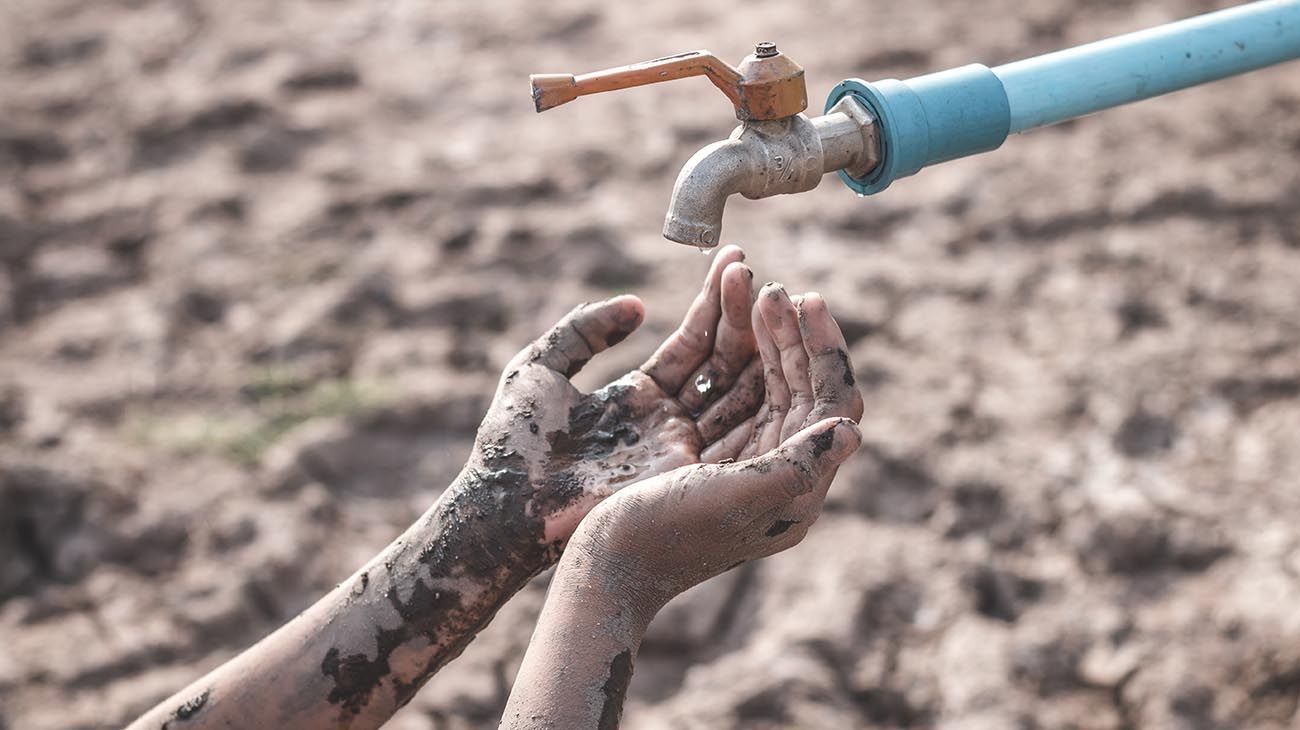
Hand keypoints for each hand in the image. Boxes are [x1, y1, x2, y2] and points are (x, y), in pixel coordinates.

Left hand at [455, 245, 766, 567]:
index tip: (734, 260)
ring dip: (755, 344)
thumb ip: (585, 329)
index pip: (691, 343)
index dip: (712, 303)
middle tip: (756, 271)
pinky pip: (734, 423)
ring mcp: (682, 446)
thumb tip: (638, 305)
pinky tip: (773, 347)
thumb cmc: (513, 442)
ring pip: (735, 387)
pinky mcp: (685, 471)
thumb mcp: (540, 367)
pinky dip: (757, 386)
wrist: (504, 505)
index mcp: (640, 396)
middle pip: (721, 362)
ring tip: (772, 295)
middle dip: (740, 316)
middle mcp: (669, 421)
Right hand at [567, 290, 864, 606]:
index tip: (806, 299)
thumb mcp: (736, 499)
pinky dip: (723, 346)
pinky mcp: (697, 448)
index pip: (831, 404)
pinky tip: (718, 310)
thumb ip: (798, 466)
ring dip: (757, 330)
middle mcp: (772, 470)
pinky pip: (724, 386)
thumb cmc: (664, 538)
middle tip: (773, 286)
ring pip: (760, 378)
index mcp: (795, 487)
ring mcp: (735, 457)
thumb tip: (853, 429)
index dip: (825, 350)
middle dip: (789, 332)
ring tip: (746, 280)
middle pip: (798, 386)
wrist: (603, 570)